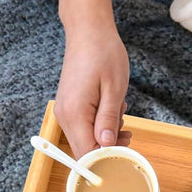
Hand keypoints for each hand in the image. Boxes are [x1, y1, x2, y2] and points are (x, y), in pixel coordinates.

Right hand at [54, 25, 130, 158]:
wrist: (88, 32)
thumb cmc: (104, 54)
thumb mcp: (114, 88)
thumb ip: (109, 119)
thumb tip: (106, 145)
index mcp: (75, 113)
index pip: (87, 154)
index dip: (107, 159)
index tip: (125, 154)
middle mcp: (65, 116)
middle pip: (85, 150)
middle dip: (109, 146)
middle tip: (127, 131)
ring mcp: (66, 112)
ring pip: (87, 139)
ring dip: (107, 134)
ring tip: (119, 111)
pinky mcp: (71, 107)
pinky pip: (85, 127)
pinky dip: (101, 124)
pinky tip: (111, 108)